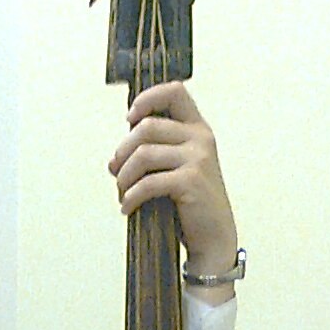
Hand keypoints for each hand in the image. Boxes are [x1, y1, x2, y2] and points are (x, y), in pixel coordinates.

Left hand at [109, 81, 238, 276]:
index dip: (147, 99)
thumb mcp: (177, 170)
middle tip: (116, 173)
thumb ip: (154, 154)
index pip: (174, 92)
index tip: (130, 120)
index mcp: (197, 129)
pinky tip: (127, 208)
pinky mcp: (191, 182)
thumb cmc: (192, 205)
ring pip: (143, 154)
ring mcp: (197, 159)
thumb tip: (115, 160)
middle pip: (146, 127)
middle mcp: (200, 139)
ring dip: (123, 177)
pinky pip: (147, 183)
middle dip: (122, 152)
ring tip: (122, 193)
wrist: (213, 238)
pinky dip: (130, 197)